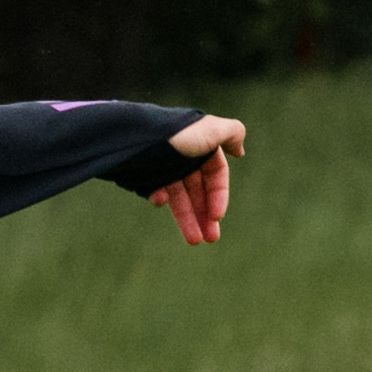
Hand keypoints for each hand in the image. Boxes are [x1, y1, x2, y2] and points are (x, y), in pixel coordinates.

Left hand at [151, 115, 243, 243]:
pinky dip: (160, 199)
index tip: (217, 217)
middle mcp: (184, 156)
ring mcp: (165, 166)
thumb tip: (240, 151)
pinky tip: (160, 202)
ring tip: (193, 241)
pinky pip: (157, 192)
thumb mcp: (210, 130)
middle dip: (205, 215)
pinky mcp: (146, 174)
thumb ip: (232, 134)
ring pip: (180, 197)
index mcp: (201, 145)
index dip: (219, 197)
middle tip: (210, 239)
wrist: (132, 134)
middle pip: (199, 191)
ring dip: (187, 219)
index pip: (217, 175)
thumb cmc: (175, 133)